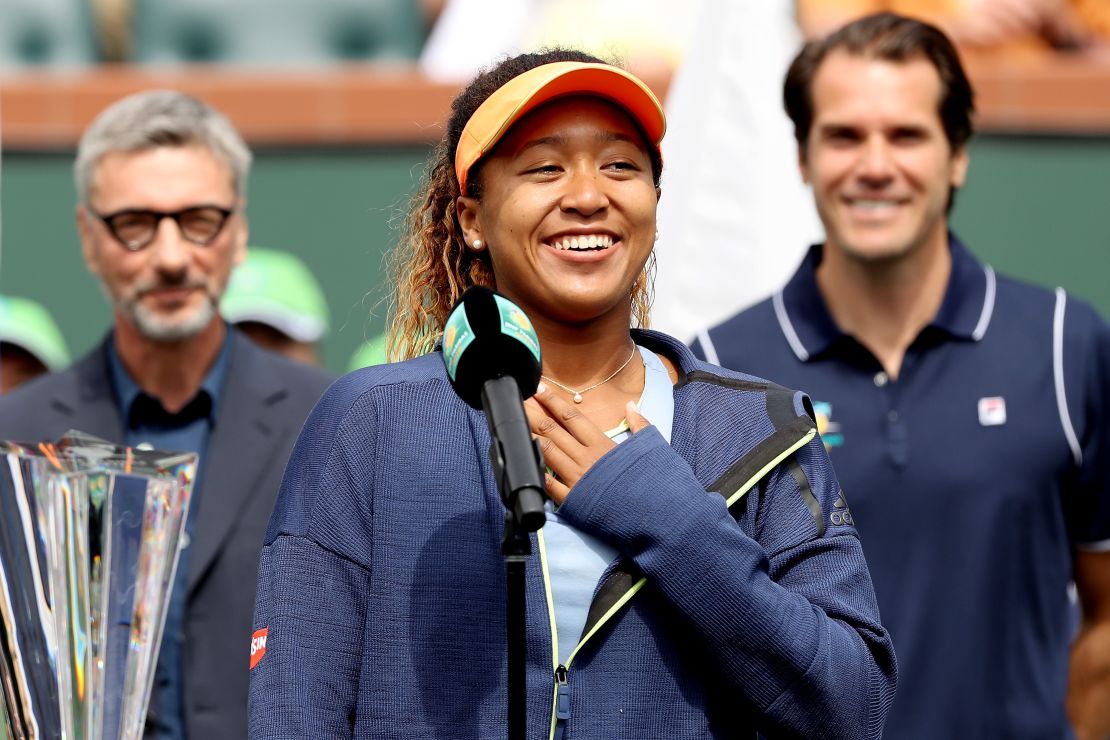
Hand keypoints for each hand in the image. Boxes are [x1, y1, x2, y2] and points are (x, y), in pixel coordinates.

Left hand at [524, 383, 650, 504]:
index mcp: (602, 444)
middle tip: (517, 399)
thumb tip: (630, 404)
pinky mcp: (573, 500)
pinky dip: (536, 469)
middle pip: (552, 430)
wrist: (654, 515)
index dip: (553, 401)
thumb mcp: (651, 448)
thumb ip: (639, 424)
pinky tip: (523, 458)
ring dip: (529, 434)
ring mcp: (577, 479)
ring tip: (515, 421)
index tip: (539, 388)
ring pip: (546, 450)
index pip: (572, 417)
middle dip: (533, 412)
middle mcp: (586, 458)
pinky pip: (548, 483)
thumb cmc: (654, 481)